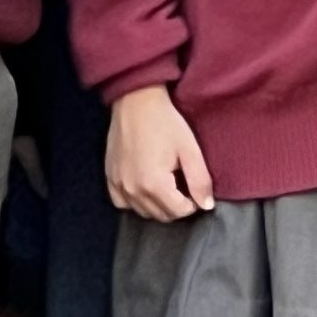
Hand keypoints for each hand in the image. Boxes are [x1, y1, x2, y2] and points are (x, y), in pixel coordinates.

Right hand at [107, 85, 213, 221]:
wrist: (136, 100)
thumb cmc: (165, 121)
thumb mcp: (189, 149)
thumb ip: (200, 180)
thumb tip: (207, 206)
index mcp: (154, 184)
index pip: (179, 212)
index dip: (193, 203)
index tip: (194, 186)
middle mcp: (133, 190)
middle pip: (161, 215)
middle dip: (176, 206)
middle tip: (182, 184)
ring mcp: (118, 185)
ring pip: (143, 212)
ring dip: (157, 205)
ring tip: (166, 184)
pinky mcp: (110, 178)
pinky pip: (122, 203)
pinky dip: (135, 201)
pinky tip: (144, 186)